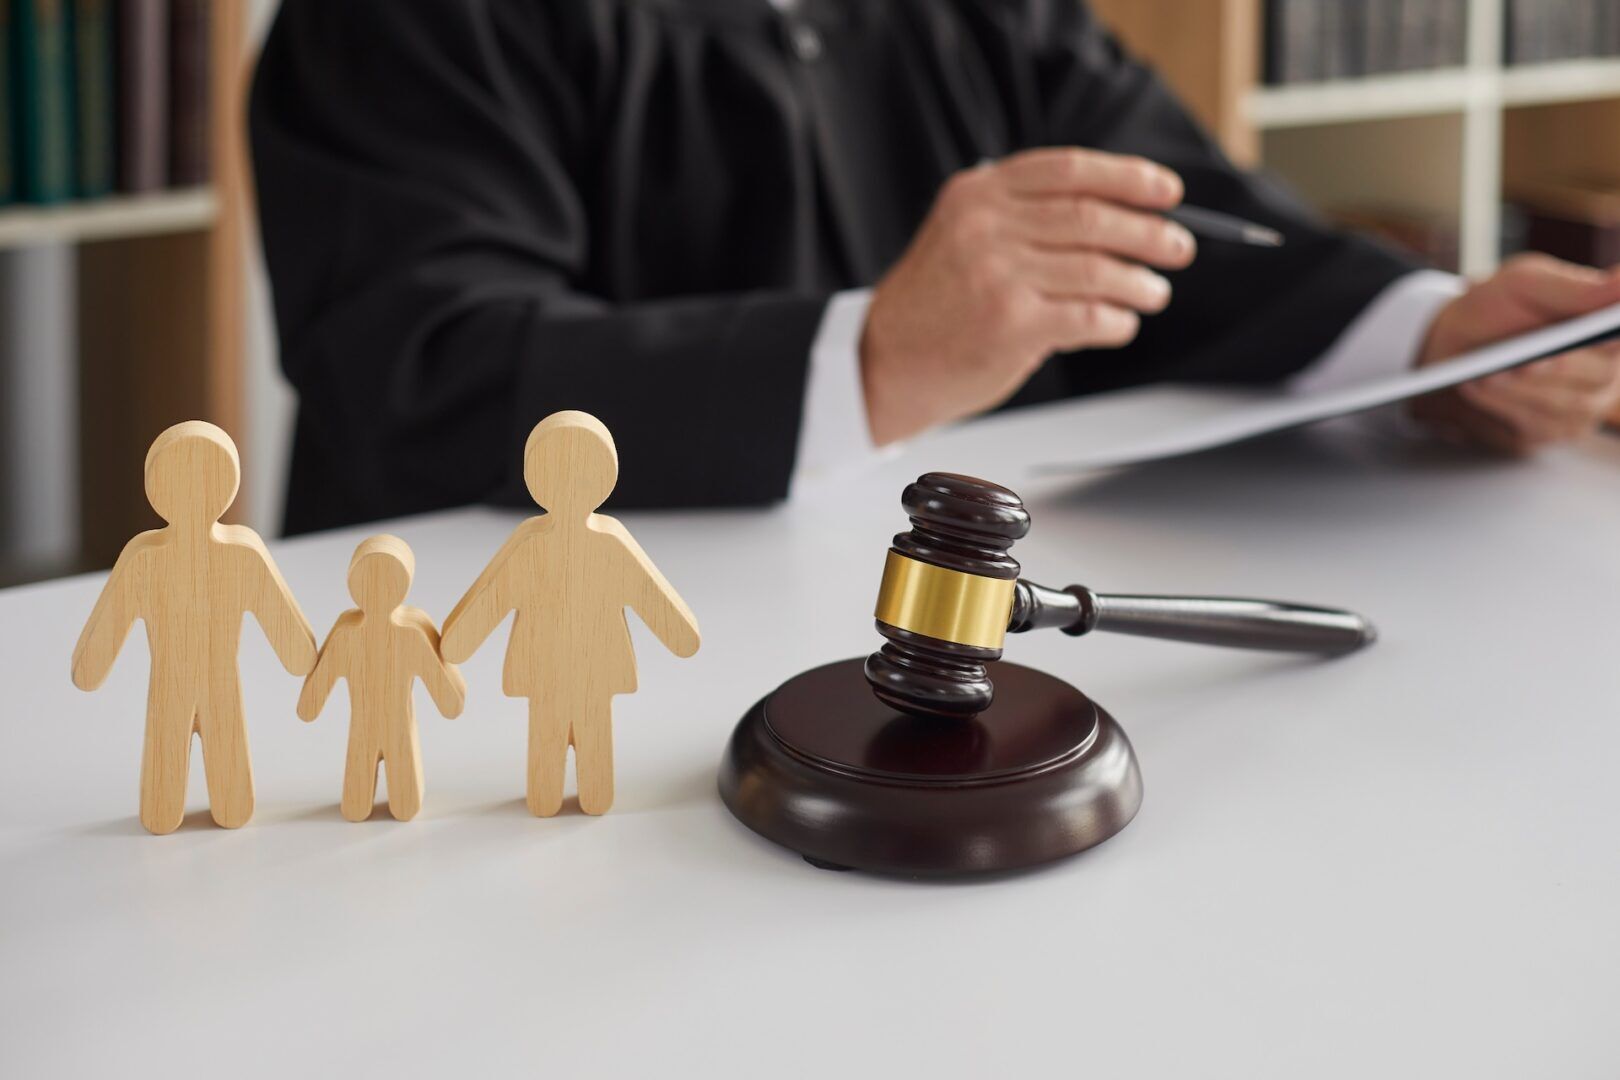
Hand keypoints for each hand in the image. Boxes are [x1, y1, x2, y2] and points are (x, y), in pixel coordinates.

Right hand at [860, 147, 1196, 444]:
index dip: (1127, 177)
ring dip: (1139, 282)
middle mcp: (986, 227)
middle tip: (1177, 247)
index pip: (1069, 169)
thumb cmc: (934, 305)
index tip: (1166, 190)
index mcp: (977, 194)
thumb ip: (1021, 216)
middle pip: (1091, 217)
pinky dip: (1116, 321)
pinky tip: (1120, 324)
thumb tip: (1117, 217)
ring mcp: (999, 275)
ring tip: (1154, 291)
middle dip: (1147, 232)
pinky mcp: (1011, 324)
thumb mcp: (962, 234)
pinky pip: (1089, 316)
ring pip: (1098, 269)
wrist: (885, 362)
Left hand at [1412, 255, 1619, 453]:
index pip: (1617, 342)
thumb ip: (1576, 288)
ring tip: (1484, 374)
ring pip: (1560, 408)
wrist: (1453, 344)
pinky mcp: (1545, 434)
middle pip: (1594, 380)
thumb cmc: (1497, 309)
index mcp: (1609, 334)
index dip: (1593, 347)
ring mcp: (1579, 409)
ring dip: (1518, 391)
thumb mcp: (1526, 284)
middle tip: (1516, 365)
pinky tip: (1475, 389)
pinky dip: (1500, 407)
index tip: (1563, 347)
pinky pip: (1531, 429)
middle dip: (1550, 371)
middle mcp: (1603, 374)